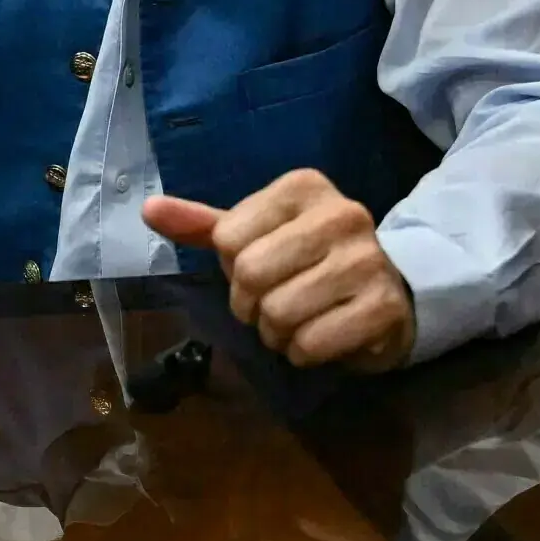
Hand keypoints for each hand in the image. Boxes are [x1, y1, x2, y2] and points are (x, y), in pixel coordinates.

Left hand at [142, 169, 415, 370]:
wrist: (391, 289)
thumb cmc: (308, 258)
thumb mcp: (256, 233)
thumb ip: (202, 223)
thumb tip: (148, 209)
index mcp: (303, 187)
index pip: (227, 238)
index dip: (231, 265)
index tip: (260, 266)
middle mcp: (342, 214)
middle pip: (250, 274)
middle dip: (248, 304)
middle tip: (270, 304)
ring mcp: (368, 260)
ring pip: (279, 312)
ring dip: (275, 333)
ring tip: (295, 322)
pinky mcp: (384, 307)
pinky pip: (312, 343)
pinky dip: (303, 353)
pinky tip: (320, 339)